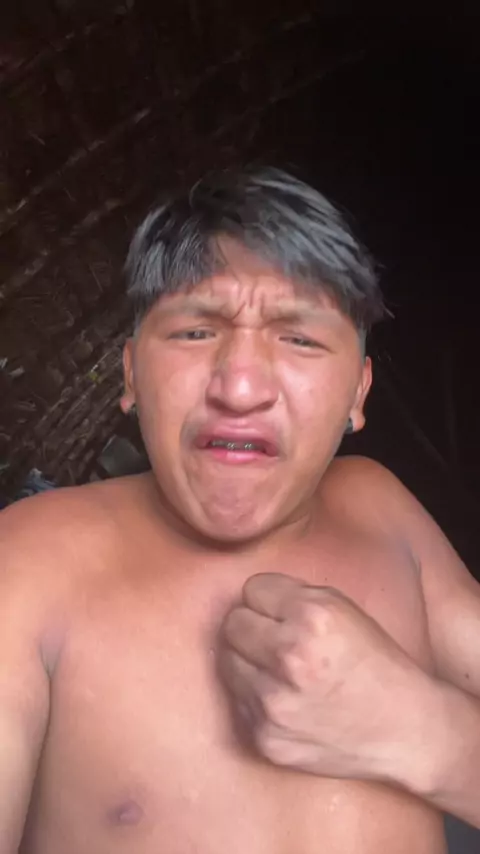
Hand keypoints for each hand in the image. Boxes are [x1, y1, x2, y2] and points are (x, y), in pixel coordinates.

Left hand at [219, 573, 432, 784]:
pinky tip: (287, 699)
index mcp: (311, 618)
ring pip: (227, 662)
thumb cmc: (374, 662)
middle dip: (252, 627)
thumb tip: (250, 595)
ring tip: (281, 670)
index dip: (269, 600)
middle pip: (232, 624)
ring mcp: (273, 703)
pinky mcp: (265, 738)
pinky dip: (255, 697)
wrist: (403, 730)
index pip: (252, 589)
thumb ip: (293, 594)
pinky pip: (238, 701)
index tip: (285, 614)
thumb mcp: (343, 609)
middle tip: (277, 639)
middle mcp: (289, 659)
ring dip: (248, 662)